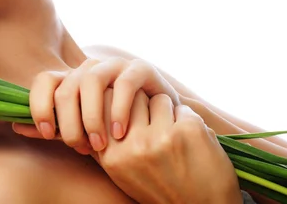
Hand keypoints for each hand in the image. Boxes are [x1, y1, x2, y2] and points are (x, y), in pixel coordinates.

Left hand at [13, 57, 180, 152]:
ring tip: (100, 143)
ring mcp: (114, 65)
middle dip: (69, 121)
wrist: (159, 124)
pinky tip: (119, 133)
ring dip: (92, 116)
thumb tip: (15, 126)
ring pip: (91, 81)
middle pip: (66, 86)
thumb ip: (53, 127)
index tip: (46, 133)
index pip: (44, 80)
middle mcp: (89, 67)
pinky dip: (118, 109)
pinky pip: (123, 84)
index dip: (39, 105)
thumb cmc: (113, 128)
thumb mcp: (80, 129)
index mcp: (72, 79)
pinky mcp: (139, 69)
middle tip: (79, 147)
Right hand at [94, 89, 241, 203]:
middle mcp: (134, 146)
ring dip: (167, 112)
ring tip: (172, 134)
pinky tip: (192, 140)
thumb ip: (106, 142)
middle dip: (144, 106)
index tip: (130, 116)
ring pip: (158, 99)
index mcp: (113, 156)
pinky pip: (182, 109)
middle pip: (132, 98)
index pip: (106, 103)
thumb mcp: (122, 171)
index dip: (120, 105)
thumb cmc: (160, 188)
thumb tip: (94, 105)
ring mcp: (162, 138)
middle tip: (154, 126)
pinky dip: (188, 120)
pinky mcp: (188, 132)